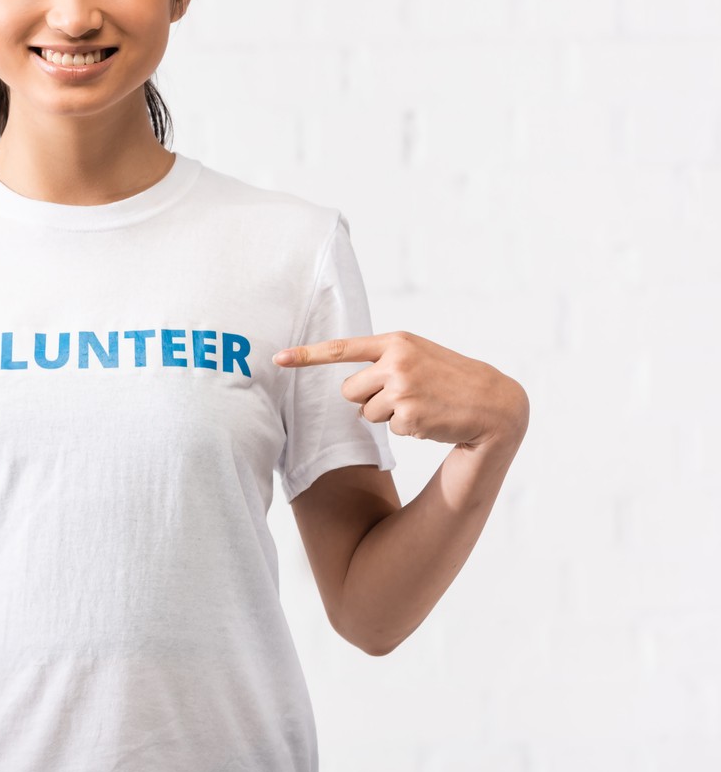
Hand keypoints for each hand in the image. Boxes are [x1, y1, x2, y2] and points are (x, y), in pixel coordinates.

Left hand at [274, 331, 528, 450]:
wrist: (494, 404)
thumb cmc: (450, 378)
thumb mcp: (418, 355)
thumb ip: (383, 360)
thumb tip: (349, 390)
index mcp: (396, 342)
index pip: (341, 348)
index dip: (306, 355)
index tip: (277, 358)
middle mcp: (395, 362)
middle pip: (348, 390)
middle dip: (367, 398)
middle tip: (402, 395)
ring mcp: (402, 389)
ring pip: (365, 413)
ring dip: (387, 415)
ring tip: (421, 405)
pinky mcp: (408, 416)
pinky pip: (388, 429)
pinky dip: (406, 428)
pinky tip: (431, 419)